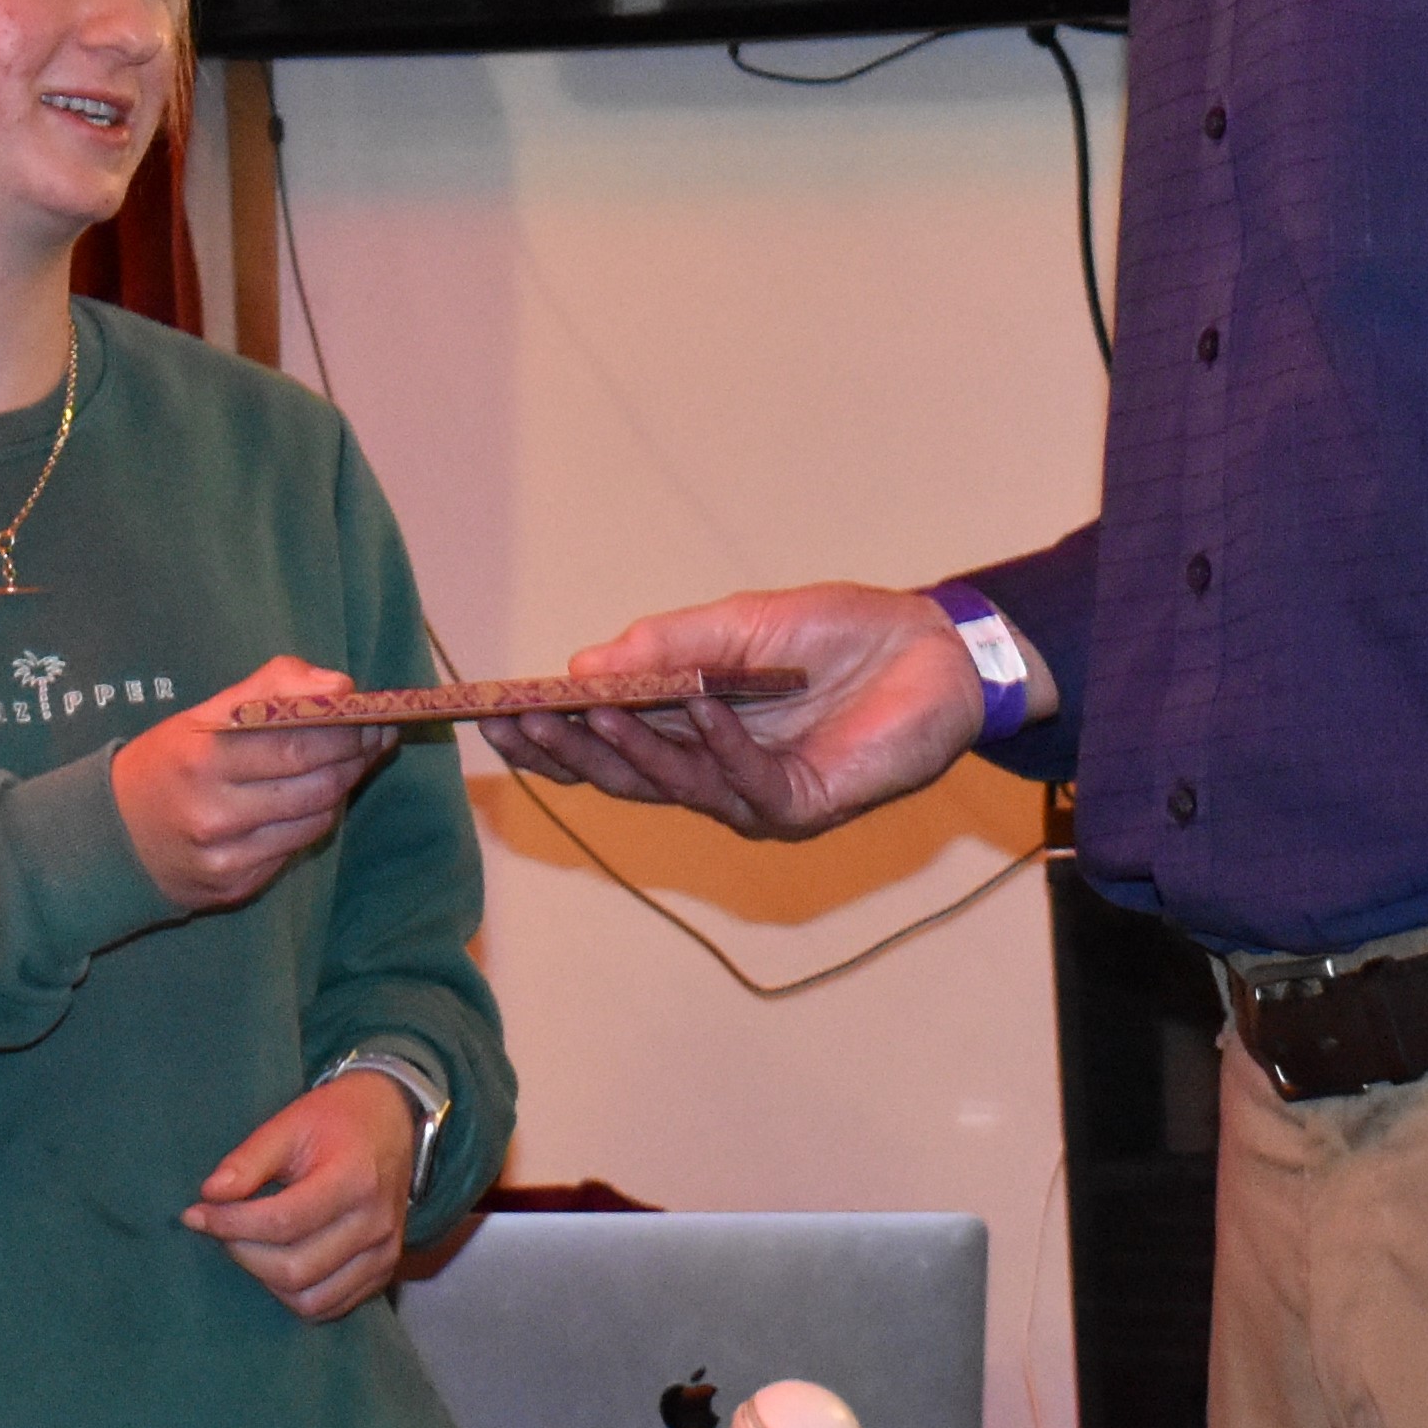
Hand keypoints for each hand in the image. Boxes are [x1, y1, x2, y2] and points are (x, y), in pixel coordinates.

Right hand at [115, 658, 395, 911]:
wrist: (112, 837)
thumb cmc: (171, 762)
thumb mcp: (205, 713)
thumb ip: (272, 687)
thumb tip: (342, 686)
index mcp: (202, 756)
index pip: (297, 744)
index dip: (345, 732)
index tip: (373, 716)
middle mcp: (212, 811)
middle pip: (315, 785)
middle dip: (355, 759)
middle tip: (376, 739)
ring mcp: (223, 856)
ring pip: (314, 820)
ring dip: (341, 790)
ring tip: (350, 765)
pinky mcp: (233, 887)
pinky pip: (294, 850)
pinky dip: (312, 822)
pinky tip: (311, 802)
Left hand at [182, 1070, 422, 1320]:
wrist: (392, 1122)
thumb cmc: (336, 1120)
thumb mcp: (290, 1122)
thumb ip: (249, 1160)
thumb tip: (208, 1196)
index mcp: (355, 1179)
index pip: (282, 1222)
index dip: (230, 1224)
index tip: (196, 1213)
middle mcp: (376, 1224)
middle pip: (292, 1269)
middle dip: (242, 1252)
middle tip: (222, 1227)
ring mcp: (384, 1254)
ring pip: (309, 1299)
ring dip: (265, 1279)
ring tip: (250, 1245)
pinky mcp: (384, 1272)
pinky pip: (328, 1307)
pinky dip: (293, 1295)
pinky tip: (276, 1262)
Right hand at [476, 582, 1000, 840]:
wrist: (933, 647)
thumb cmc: (841, 634)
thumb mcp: (740, 623)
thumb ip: (666, 647)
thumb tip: (581, 666)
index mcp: (691, 732)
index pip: (605, 746)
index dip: (552, 734)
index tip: (494, 710)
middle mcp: (715, 774)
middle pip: (623, 775)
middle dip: (568, 749)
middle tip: (516, 721)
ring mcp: (756, 797)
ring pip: (675, 785)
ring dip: (629, 749)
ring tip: (586, 713)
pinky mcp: (804, 804)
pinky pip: (746, 782)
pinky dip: (720, 743)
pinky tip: (700, 709)